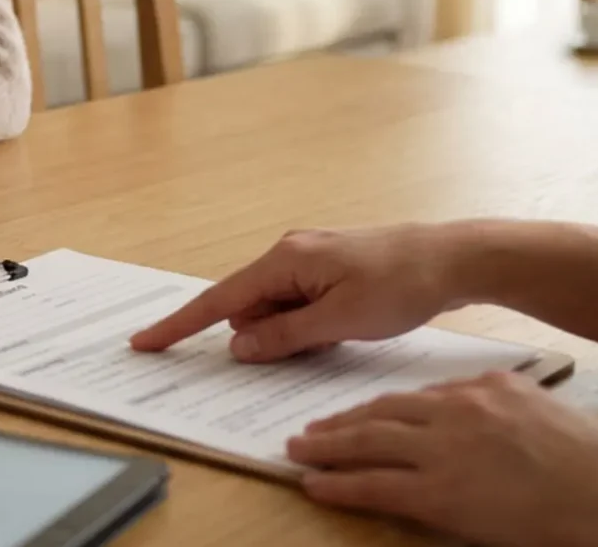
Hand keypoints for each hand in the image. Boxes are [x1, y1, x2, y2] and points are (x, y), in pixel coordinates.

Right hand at [130, 226, 464, 362]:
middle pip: (250, 308)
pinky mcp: (327, 270)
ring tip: (345, 329)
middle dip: (265, 336)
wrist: (452, 259)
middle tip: (320, 340)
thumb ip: (284, 336)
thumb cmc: (401, 284)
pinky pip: (300, 305)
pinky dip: (310, 325)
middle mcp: (289, 253)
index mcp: (285, 260)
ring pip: (277, 310)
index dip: (180, 325)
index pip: (219, 300)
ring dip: (294, 333)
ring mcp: (309, 260)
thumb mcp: (340, 321)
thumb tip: (238, 345)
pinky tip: (346, 325)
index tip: (145, 342)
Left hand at [286, 371, 597, 546]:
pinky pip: (374, 485)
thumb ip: (507, 416)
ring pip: (369, 442)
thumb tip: (481, 432)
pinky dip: (340, 484)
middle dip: (343, 422)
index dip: (382, 408)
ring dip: (328, 447)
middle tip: (312, 428)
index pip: (419, 395)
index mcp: (489, 388)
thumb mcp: (549, 420)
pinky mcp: (441, 493)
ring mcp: (447, 450)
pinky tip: (317, 485)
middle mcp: (461, 410)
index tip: (359, 413)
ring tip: (301, 451)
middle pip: (384, 411)